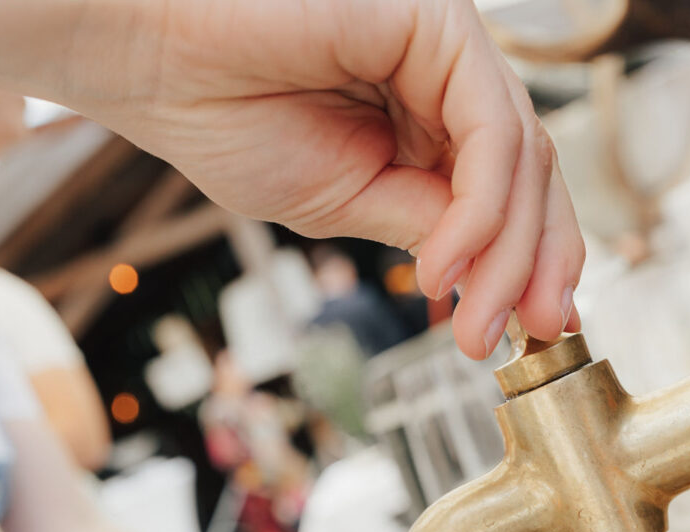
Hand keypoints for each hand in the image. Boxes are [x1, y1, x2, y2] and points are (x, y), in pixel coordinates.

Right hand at [86, 0, 583, 358]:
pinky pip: (488, 129)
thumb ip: (417, 224)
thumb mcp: (341, 204)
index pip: (505, 194)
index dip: (527, 266)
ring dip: (506, 257)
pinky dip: (477, 211)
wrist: (153, 62)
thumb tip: (485, 271)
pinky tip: (444, 269)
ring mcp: (447, 50)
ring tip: (477, 327)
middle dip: (536, 267)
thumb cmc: (224, 118)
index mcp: (423, 121)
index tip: (531, 337)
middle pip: (531, 177)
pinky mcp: (437, 23)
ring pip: (520, 160)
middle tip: (531, 341)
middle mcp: (445, 82)